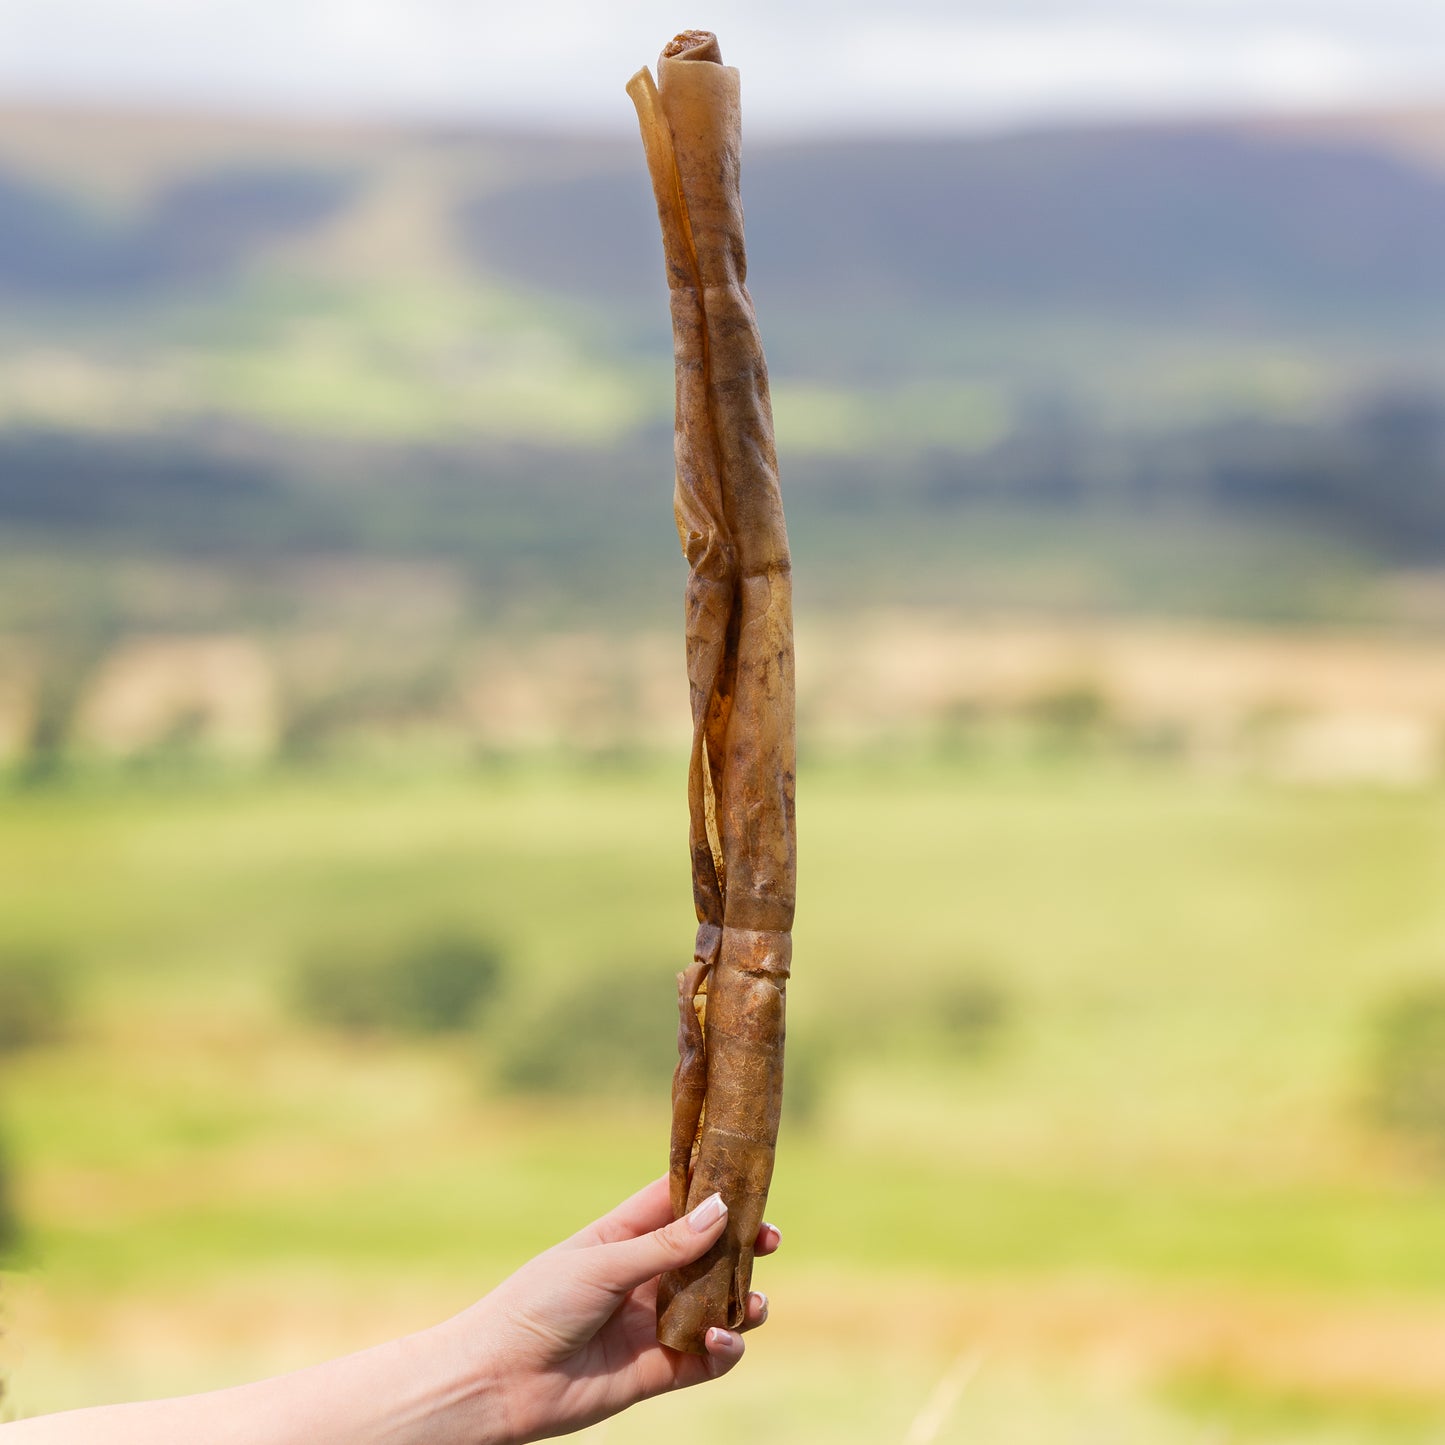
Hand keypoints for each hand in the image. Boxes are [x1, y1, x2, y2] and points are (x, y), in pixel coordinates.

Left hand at [456, 1176, 778, 1442]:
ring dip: (741, 1301)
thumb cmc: (537, 1305)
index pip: (676, 1201)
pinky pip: (706, 1357)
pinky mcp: (657, 1370)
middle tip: (770, 1240)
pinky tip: (722, 1340)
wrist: (499, 1381)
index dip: (714, 1189)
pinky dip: (725, 1348)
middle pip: (707, 1253)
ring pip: (714, 1305)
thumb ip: (665, 1245)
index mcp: (623, 1237)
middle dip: (741, 1246)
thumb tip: (721, 1210)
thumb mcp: (602, 1264)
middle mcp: (643, 1276)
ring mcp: (652, 1323)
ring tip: (752, 1303)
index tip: (751, 1179)